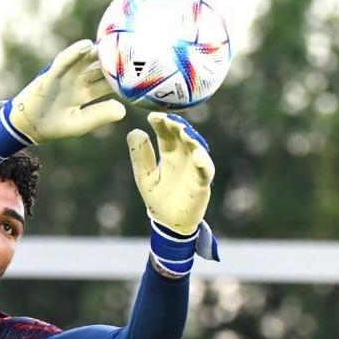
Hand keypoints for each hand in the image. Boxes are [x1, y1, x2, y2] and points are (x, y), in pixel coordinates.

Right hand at [8, 39, 125, 143]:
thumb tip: (123, 109)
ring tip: (113, 41)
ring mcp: (64, 76)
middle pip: (99, 67)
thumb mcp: (80, 123)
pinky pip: (64, 62)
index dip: (123, 76)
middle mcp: (77, 81)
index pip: (108, 81)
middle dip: (114, 58)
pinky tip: (86, 45)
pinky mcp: (51, 75)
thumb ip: (100, 115)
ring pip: (84, 60)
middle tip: (134, 46)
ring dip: (97, 50)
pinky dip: (73, 53)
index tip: (142, 68)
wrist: (26, 128)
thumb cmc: (52, 127)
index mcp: (85, 92)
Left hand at [127, 113, 214, 234]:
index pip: (166, 134)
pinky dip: (203, 163)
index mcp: (169, 154)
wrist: (170, 222)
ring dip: (191, 139)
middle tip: (169, 119)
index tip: (153, 116)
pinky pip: (205, 171)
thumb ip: (140, 156)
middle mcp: (184, 157)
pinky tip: (197, 156)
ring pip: (196, 149)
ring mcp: (194, 168)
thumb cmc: (158, 197)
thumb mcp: (144, 176)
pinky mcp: (201, 183)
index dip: (161, 123)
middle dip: (176, 127)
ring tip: (184, 132)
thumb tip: (133, 131)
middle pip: (182, 137)